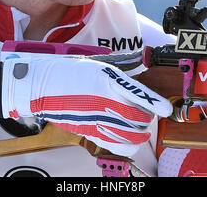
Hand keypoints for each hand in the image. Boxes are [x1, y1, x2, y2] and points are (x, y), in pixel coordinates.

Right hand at [2, 55, 171, 156]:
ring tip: (139, 125)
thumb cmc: (67, 71)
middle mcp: (103, 100)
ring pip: (130, 134)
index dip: (154, 102)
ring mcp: (95, 118)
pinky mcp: (89, 132)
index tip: (165, 108)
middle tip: (147, 111)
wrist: (41, 86)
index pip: (137, 93)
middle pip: (137, 117)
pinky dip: (128, 144)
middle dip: (148, 116)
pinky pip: (116, 144)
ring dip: (140, 131)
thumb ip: (122, 66)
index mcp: (105, 79)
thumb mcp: (96, 61)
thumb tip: (142, 62)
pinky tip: (127, 137)